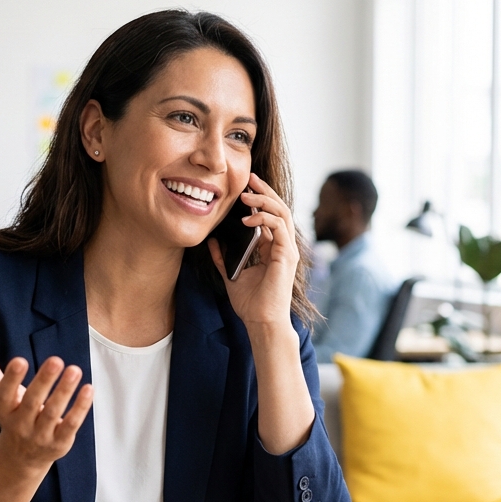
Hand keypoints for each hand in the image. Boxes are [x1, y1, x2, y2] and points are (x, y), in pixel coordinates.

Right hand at [0, 346, 93, 470]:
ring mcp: (40, 435)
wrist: (22, 458)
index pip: (6, 394)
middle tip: (56, 360)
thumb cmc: (13, 417)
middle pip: (32, 402)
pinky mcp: (60, 442)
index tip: (19, 360)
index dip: (12, 378)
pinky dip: (80, 407)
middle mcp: (21, 424)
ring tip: (74, 370)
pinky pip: (71, 424)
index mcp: (5, 410)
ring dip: (64, 391)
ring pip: (53, 412)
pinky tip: (88, 388)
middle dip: (44, 381)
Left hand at [208, 173, 298, 329]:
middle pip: (279, 210)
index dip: (259, 201)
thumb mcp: (231, 275)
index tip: (244, 189)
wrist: (261, 322)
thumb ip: (223, 258)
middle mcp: (283, 247)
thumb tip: (213, 241)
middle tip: (250, 179)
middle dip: (265, 192)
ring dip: (265, 201)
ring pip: (282, 214)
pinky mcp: (287, 256)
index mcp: (273, 249)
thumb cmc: (250, 303)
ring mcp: (287, 251)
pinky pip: (280, 228)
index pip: (270, 217)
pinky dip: (265, 219)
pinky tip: (249, 218)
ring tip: (247, 195)